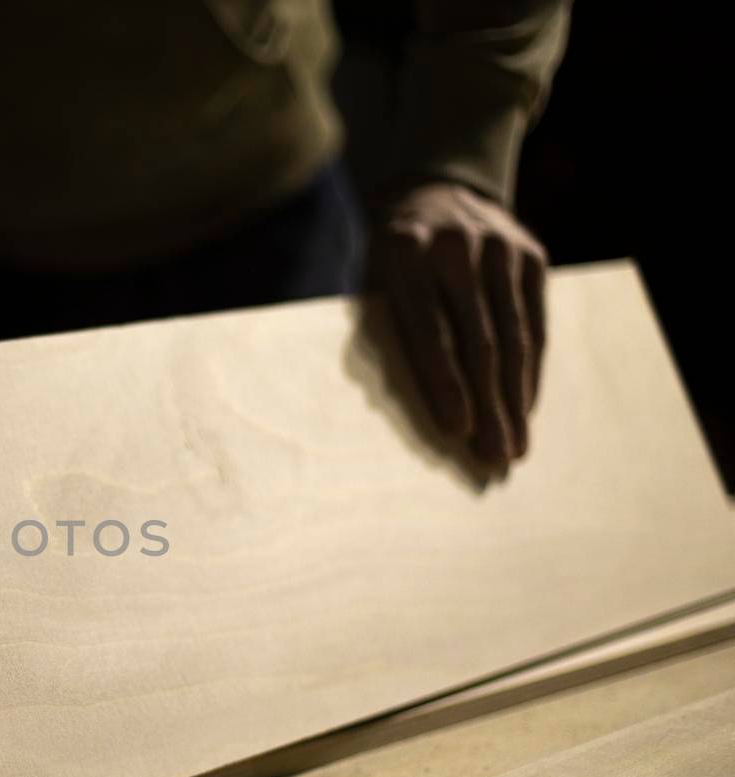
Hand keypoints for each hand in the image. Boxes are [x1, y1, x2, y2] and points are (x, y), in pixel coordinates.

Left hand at [371, 182, 547, 466]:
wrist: (433, 188)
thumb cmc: (388, 257)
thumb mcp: (370, 279)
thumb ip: (385, 328)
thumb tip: (399, 410)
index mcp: (404, 254)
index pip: (429, 331)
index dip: (445, 384)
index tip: (458, 431)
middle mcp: (457, 248)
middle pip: (479, 342)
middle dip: (489, 406)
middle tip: (495, 458)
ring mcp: (501, 249)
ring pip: (515, 338)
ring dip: (516, 399)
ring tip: (516, 448)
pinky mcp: (533, 256)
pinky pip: (536, 325)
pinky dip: (531, 371)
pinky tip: (526, 408)